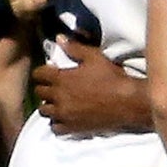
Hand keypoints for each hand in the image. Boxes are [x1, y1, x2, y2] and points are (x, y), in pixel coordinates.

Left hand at [33, 36, 148, 135]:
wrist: (128, 102)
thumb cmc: (112, 77)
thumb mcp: (94, 57)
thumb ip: (74, 48)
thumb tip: (59, 39)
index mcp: (61, 78)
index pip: (38, 74)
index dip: (43, 72)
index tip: (50, 72)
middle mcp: (59, 97)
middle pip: (39, 93)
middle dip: (45, 88)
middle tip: (54, 86)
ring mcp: (64, 114)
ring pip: (44, 111)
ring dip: (49, 105)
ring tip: (58, 103)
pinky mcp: (72, 128)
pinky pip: (55, 127)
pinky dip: (57, 122)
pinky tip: (65, 117)